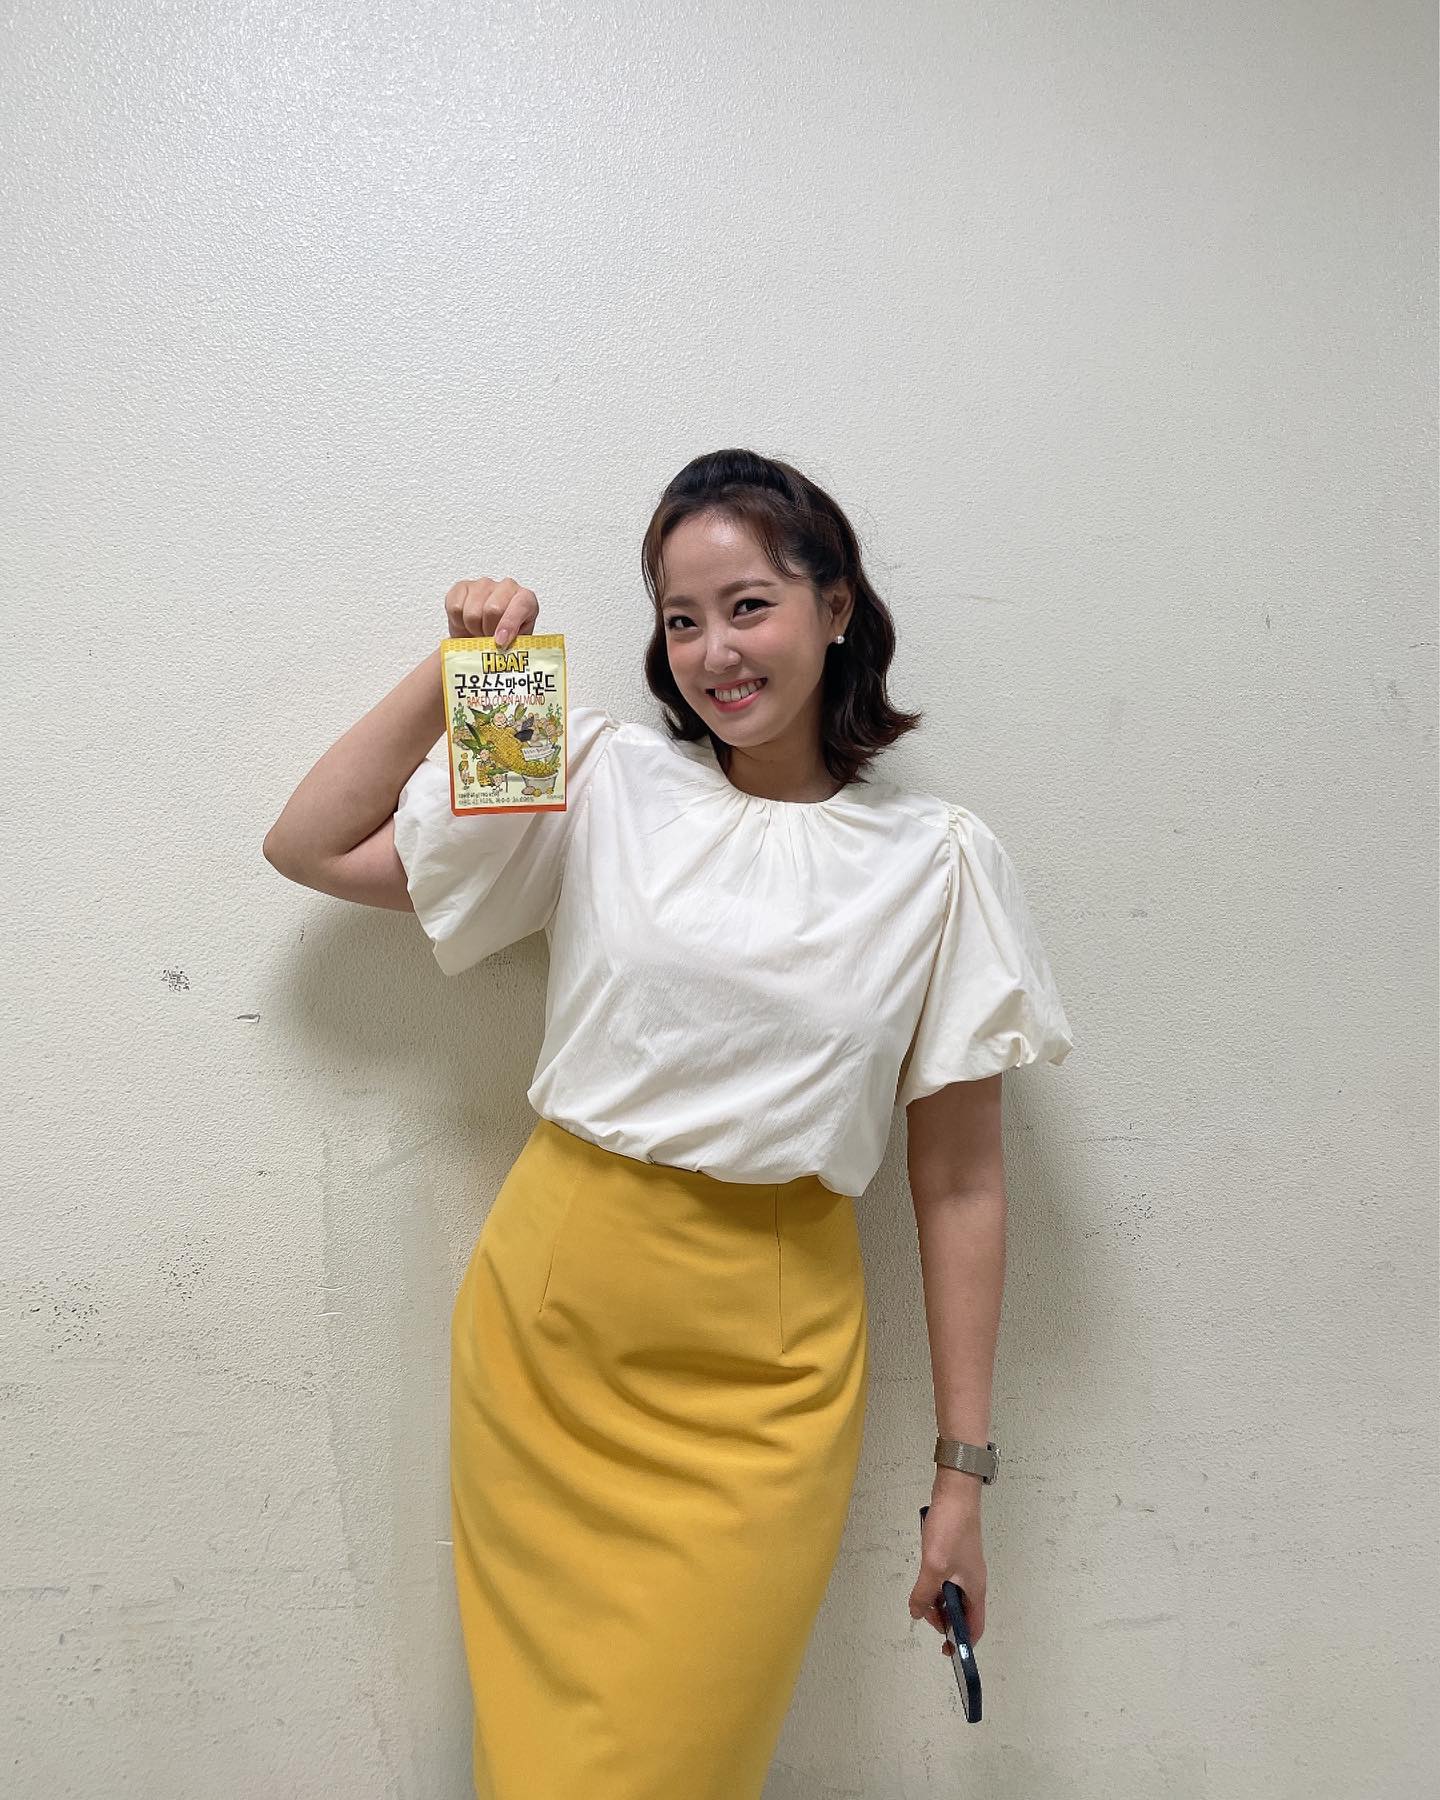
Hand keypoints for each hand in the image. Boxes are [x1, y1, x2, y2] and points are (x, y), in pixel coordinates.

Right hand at [444, 578, 540, 649]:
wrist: (483, 637)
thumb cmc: (504, 640)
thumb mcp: (516, 646)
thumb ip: (513, 643)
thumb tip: (500, 644)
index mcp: (526, 599)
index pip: (521, 606)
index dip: (509, 625)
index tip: (500, 641)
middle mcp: (507, 587)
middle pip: (493, 609)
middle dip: (488, 630)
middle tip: (488, 639)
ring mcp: (484, 584)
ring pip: (472, 611)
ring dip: (473, 628)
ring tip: (478, 632)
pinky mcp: (462, 587)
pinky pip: (455, 607)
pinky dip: (458, 622)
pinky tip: (466, 624)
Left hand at [909, 1472, 986, 1652]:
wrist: (956, 1493)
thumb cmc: (951, 1530)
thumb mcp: (934, 1567)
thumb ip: (924, 1594)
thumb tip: (916, 1613)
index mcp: (976, 1589)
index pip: (975, 1627)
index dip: (963, 1642)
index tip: (946, 1649)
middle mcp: (973, 1581)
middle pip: (961, 1612)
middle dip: (943, 1618)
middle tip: (922, 1612)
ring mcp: (964, 1567)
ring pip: (951, 1595)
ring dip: (936, 1600)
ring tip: (919, 1596)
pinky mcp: (955, 1555)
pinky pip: (946, 1579)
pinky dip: (935, 1585)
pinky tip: (922, 1577)